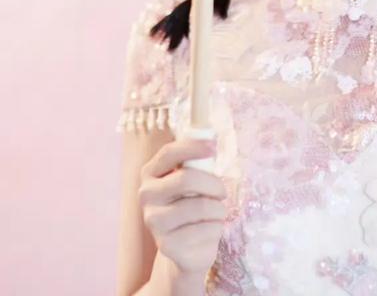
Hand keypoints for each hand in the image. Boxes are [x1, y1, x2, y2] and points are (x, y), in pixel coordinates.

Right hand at [139, 137, 226, 276]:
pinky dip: (216, 228)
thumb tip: (211, 136)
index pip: (169, 152)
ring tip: (217, 213)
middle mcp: (146, 195)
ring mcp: (153, 221)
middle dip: (213, 184)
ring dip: (218, 209)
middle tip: (223, 192)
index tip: (214, 147)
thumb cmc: (193, 204)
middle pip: (186, 179)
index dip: (193, 147)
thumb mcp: (193, 180)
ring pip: (200, 206)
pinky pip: (204, 229)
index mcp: (150, 173)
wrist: (187, 248)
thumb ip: (198, 162)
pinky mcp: (166, 245)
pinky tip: (209, 231)